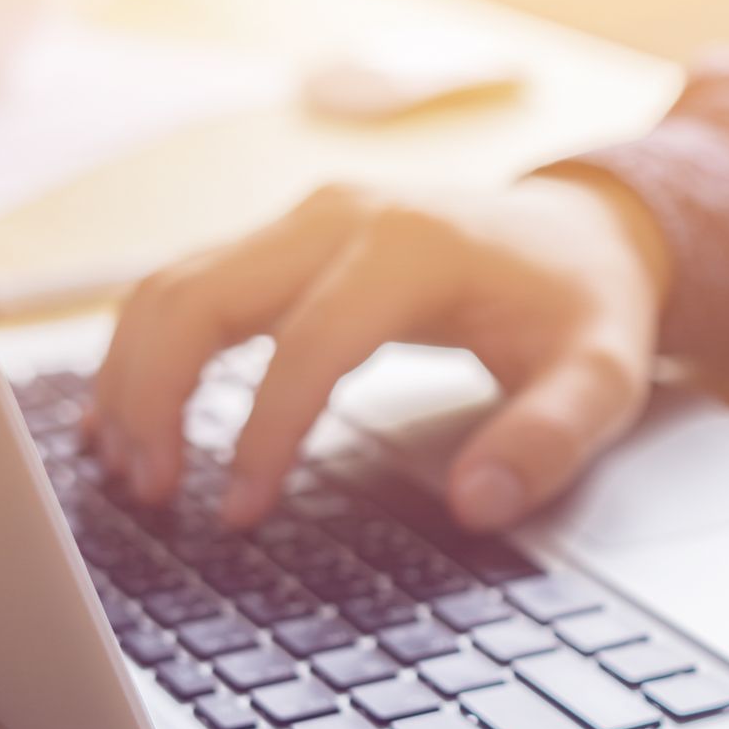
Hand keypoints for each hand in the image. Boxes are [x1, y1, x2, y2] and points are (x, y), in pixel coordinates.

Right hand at [87, 169, 670, 529]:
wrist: (587, 230)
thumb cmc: (587, 305)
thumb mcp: (602, 377)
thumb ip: (549, 439)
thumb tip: (477, 505)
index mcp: (413, 247)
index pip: (307, 346)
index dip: (262, 435)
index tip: (239, 513)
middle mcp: (343, 215)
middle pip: (202, 296)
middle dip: (156, 396)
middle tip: (148, 493)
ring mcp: (307, 218)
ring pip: (176, 285)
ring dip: (134, 374)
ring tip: (128, 469)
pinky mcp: (290, 237)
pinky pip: (192, 284)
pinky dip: (149, 347)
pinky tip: (127, 413)